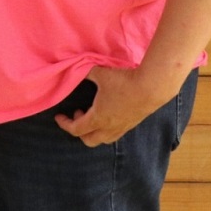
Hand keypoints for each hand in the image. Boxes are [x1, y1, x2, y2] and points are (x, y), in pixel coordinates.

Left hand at [54, 66, 178, 146]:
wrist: (152, 87)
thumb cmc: (124, 81)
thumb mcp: (99, 73)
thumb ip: (84, 72)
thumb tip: (73, 70)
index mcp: (98, 118)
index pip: (76, 129)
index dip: (64, 125)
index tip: (59, 116)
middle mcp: (109, 128)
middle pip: (89, 140)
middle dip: (79, 131)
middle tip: (77, 114)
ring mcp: (122, 128)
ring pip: (103, 139)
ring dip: (93, 131)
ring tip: (91, 114)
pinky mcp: (131, 125)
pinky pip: (114, 135)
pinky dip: (104, 129)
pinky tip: (107, 113)